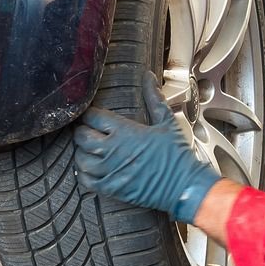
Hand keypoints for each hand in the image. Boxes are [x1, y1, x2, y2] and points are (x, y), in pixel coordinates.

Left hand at [73, 76, 221, 223]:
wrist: (183, 185)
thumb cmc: (176, 155)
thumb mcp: (166, 122)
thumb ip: (153, 98)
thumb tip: (149, 77)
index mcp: (125, 131)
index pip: (93, 116)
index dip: (89, 114)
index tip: (91, 115)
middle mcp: (112, 150)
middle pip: (82, 136)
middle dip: (82, 131)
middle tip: (86, 130)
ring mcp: (109, 170)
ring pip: (80, 158)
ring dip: (81, 152)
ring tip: (88, 149)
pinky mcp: (111, 188)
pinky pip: (86, 180)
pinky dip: (83, 173)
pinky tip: (90, 168)